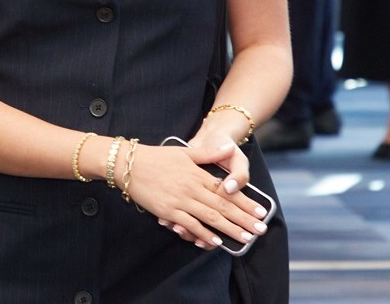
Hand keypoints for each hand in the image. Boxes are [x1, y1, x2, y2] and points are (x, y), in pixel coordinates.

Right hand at [133, 140, 266, 250]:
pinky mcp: (167, 211)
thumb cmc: (157, 157)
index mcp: (197, 174)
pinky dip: (202, 233)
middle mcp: (191, 188)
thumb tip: (227, 149)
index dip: (245, 202)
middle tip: (260, 230)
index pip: (226, 190)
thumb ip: (208, 153)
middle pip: (222, 206)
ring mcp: (179, 201)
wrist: (129, 165)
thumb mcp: (184, 151)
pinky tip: (214, 241)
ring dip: (229, 229)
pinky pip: (188, 224)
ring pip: (209, 217)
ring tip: (245, 238)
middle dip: (243, 219)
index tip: (260, 211)